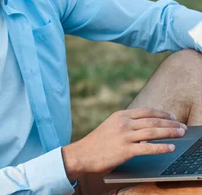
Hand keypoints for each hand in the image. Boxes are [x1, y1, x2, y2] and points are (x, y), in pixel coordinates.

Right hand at [62, 108, 186, 181]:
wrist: (82, 154)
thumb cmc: (97, 143)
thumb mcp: (110, 126)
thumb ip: (126, 124)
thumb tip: (145, 126)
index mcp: (119, 115)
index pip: (146, 111)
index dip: (162, 113)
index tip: (172, 117)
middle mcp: (123, 123)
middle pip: (153, 121)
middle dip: (170, 123)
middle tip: (182, 126)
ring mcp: (124, 136)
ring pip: (153, 132)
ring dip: (170, 132)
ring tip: (181, 134)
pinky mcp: (125, 150)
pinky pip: (148, 148)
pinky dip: (162, 147)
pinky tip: (171, 148)